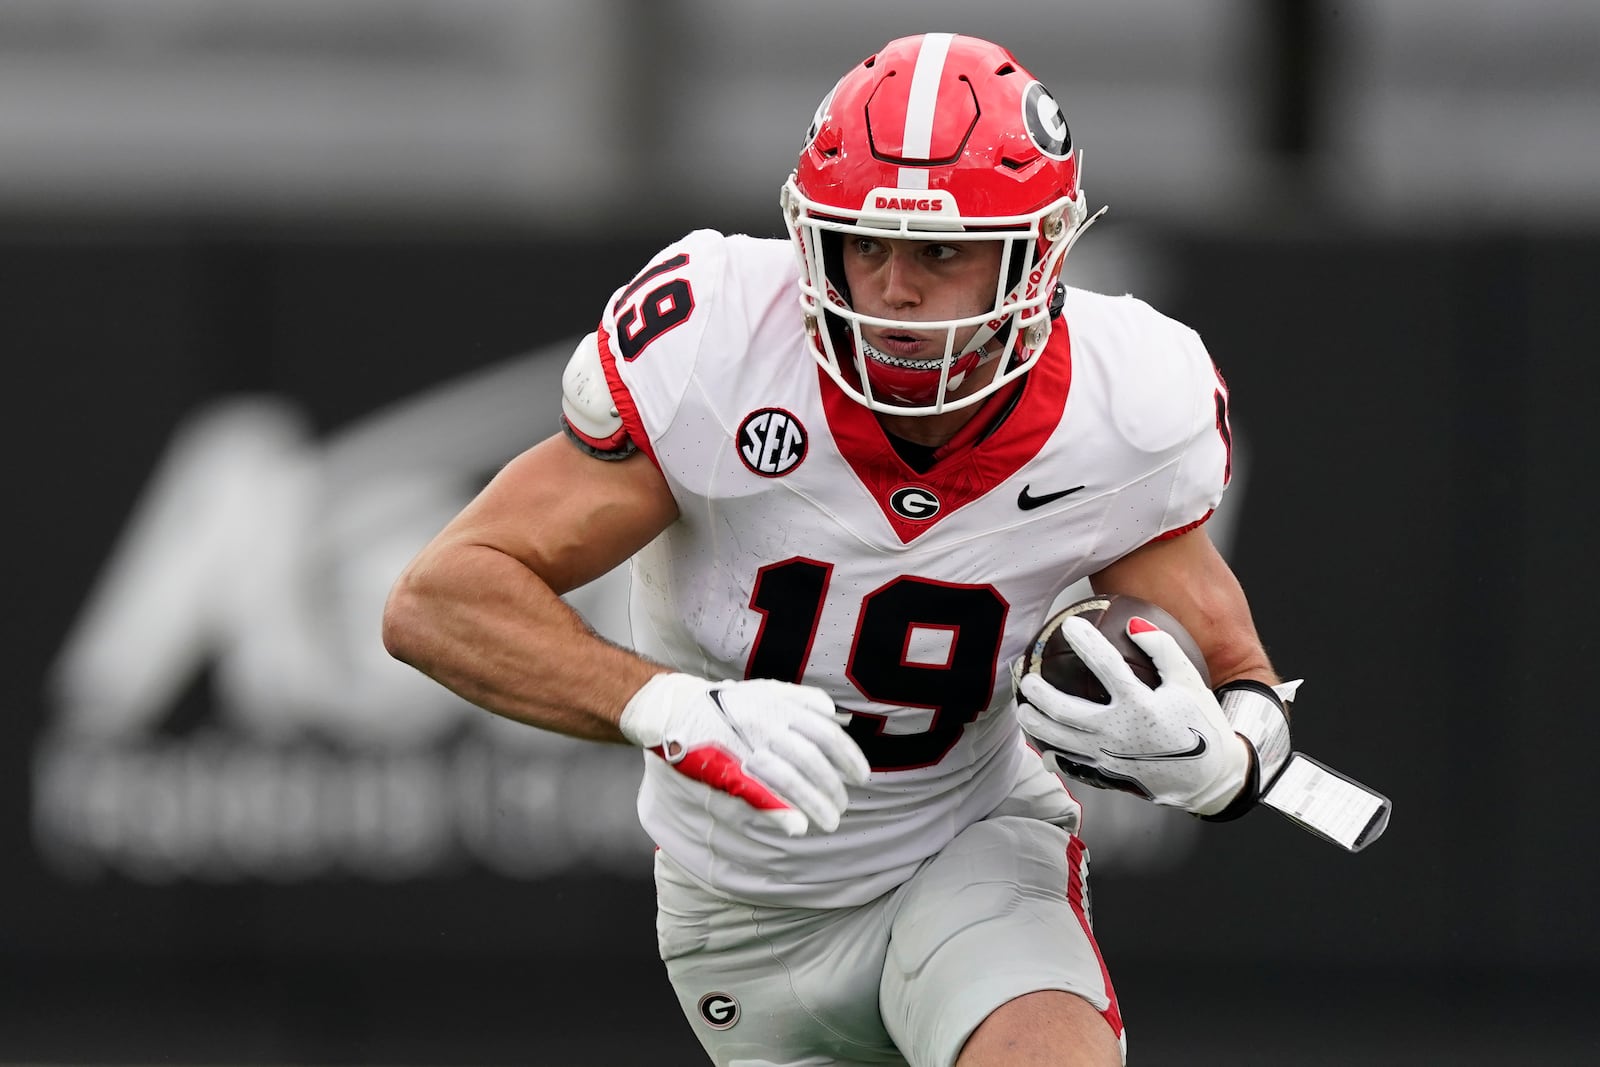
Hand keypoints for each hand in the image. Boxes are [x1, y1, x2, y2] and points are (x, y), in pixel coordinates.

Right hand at [619, 673, 870, 835]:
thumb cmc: (724, 703)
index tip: (861, 777)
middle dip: (832, 787)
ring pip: (790, 778)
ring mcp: (746, 746)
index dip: (848, 756)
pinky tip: (796, 826)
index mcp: (779, 706)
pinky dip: (779, 810)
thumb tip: (833, 711)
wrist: (675, 707)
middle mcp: (766, 724)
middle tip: (842, 806)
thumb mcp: (764, 689)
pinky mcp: (726, 768)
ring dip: (814, 803)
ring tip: (828, 822)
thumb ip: (800, 698)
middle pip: (812, 760)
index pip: (826, 733)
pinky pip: (758, 791)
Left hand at [1015, 616, 1248, 815]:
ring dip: (1036, 723)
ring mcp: (1109, 756)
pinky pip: (1072, 763)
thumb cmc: (1201, 724)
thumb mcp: (1190, 682)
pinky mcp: (1107, 774)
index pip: (1105, 666)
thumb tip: (1134, 623)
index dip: (1085, 641)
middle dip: (1039, 692)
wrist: (1210, 777)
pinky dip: (1053, 753)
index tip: (1068, 624)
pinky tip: (1043, 745)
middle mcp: (1119, 732)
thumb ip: (1163, 650)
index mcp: (1140, 706)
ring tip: (1023, 710)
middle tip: (1027, 675)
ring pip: (1059, 739)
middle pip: (1064, 711)